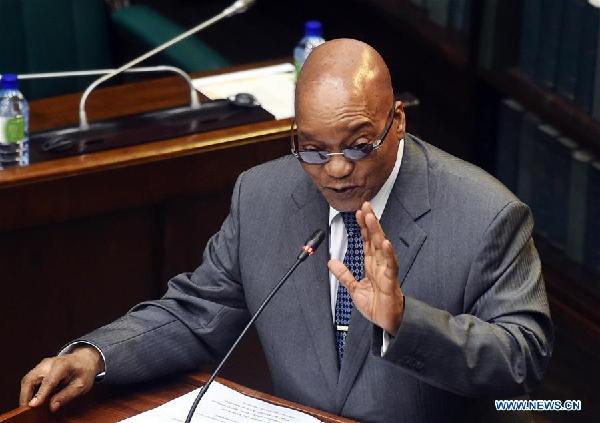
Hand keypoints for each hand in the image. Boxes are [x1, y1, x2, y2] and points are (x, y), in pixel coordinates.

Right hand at [20, 346, 103, 411]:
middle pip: (31, 378)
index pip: (49, 381)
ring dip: (25, 394)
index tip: (34, 405)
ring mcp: (42, 365)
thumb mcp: (81, 385)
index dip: (40, 394)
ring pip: (27, 379)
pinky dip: (28, 390)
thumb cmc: (84, 372)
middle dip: (26, 395)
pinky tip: (32, 400)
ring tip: (29, 406)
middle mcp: (49, 363)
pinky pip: (29, 380)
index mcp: (63, 365)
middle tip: (27, 410)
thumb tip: (53, 406)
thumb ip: (67, 395)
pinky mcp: (39, 368)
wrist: (84, 359)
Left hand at [328, 201, 404, 334]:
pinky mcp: (391, 281)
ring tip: (372, 218)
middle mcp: (380, 264)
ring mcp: (386, 271)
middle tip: (366, 206)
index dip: (363, 226)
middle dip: (370, 222)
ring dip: (377, 232)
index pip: (367, 240)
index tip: (359, 212)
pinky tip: (386, 243)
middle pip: (375, 239)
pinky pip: (390, 265)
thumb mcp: (354, 288)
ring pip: (382, 247)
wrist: (387, 322)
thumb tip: (331, 263)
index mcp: (372, 264)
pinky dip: (389, 254)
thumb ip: (344, 274)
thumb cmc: (377, 305)